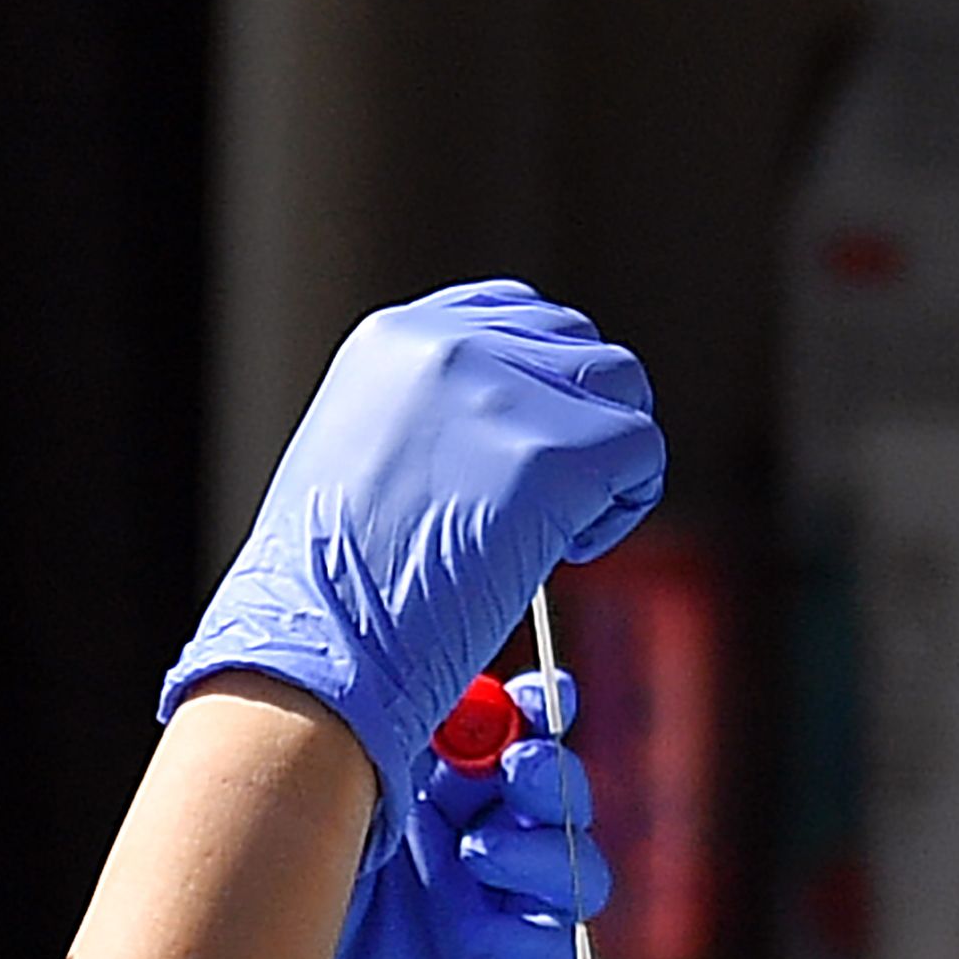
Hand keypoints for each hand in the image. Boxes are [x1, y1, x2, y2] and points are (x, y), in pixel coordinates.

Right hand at [162, 283, 661, 853]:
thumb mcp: (361, 454)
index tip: (530, 446)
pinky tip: (569, 550)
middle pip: (578, 344)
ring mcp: (503, 396)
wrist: (317, 645)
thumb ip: (435, 416)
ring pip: (621, 387)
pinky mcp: (550, 457)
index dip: (544, 383)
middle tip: (553, 502)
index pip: (516, 313)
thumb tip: (513, 423)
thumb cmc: (332, 586)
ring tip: (561, 530)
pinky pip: (641, 451)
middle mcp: (451, 346)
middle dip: (584, 419)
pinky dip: (624, 505)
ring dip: (611, 459)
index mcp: (396, 338)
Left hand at [279, 670, 606, 958]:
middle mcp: (466, 866)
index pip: (510, 743)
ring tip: (475, 857)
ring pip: (575, 877)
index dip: (539, 713)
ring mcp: (488, 939)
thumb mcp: (305, 811)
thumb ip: (368, 744)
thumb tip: (434, 678)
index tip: (541, 692)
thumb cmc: (243, 919)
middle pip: (557, 803)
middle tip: (515, 768)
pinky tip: (476, 929)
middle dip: (552, 776)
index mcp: (426, 806)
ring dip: (543, 852)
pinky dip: (537, 934)